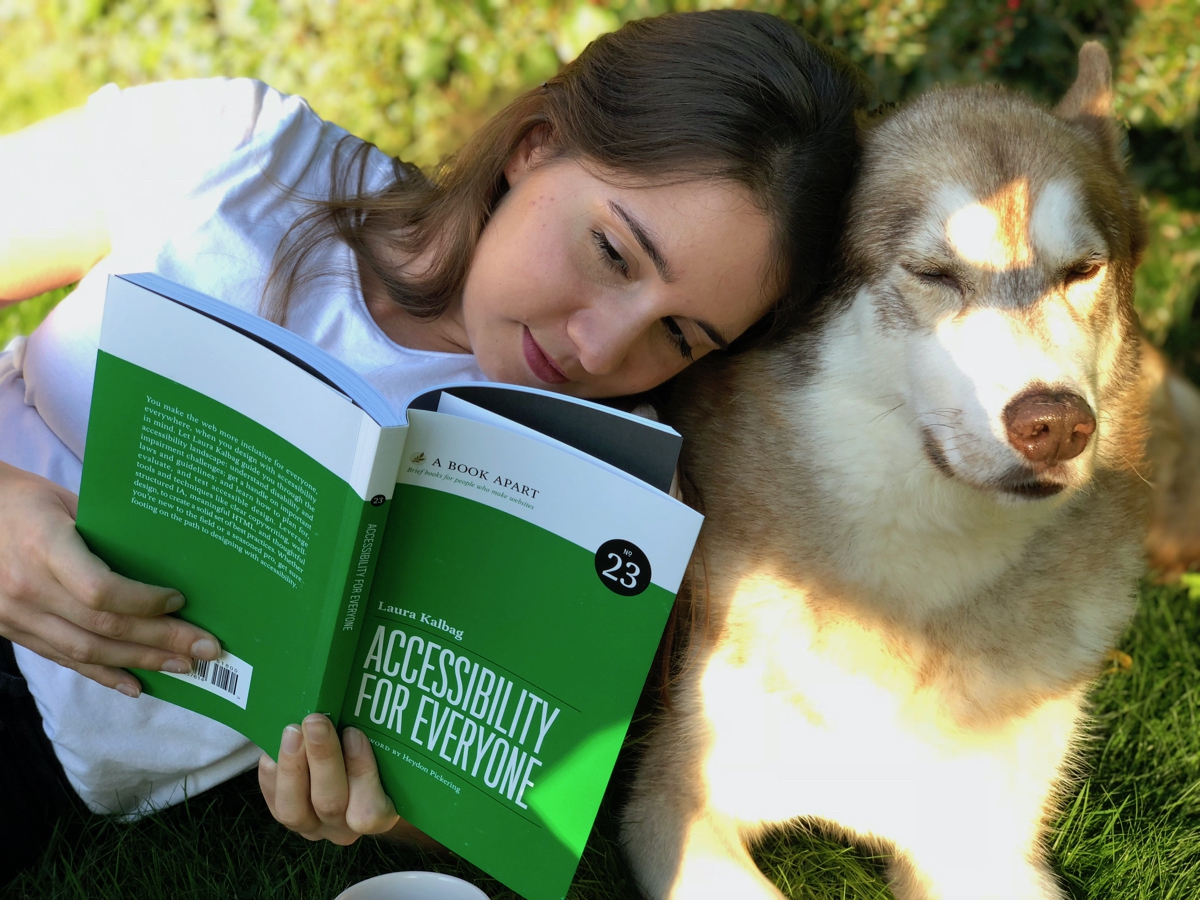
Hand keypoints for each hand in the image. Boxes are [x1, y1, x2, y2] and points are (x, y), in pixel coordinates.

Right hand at [0, 460, 220, 695]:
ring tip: (183, 666)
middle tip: (206, 648)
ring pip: (87, 651)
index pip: (100, 590)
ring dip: (140, 662)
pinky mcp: (13, 631)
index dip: (144, 602)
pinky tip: (136, 684)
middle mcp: (27, 588)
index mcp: (44, 547)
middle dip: (161, 640)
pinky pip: (63, 659)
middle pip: (103, 626)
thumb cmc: (23, 501)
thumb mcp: (66, 501)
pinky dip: (103, 674)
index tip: (179, 600)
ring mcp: (16, 615)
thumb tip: (167, 556)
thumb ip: (109, 530)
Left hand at [259, 714, 402, 844]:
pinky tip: (276, 745)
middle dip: (322, 758)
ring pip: (294, 810)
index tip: (353, 733)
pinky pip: (273, 802)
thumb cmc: (379, 762)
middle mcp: (344, 829)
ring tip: (292, 731)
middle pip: (330, 803)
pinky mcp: (288, 819)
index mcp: (378, 817)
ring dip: (292, 767)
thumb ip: (376, 741)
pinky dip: (272, 773)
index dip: (360, 771)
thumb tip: (360, 707)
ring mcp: (312, 828)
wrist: (354, 783)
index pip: (369, 811)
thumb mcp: (387, 756)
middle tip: (316, 720)